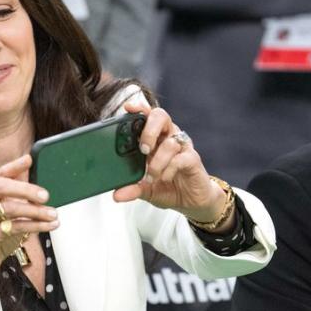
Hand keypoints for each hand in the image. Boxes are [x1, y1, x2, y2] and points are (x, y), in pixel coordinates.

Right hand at [0, 155, 59, 288]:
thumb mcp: (3, 211)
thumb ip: (16, 196)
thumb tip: (37, 182)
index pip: (0, 173)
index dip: (14, 166)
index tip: (30, 160)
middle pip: (2, 186)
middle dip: (27, 189)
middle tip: (46, 195)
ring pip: (10, 207)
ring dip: (36, 211)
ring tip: (53, 214)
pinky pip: (15, 226)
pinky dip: (35, 226)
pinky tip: (48, 226)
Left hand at [112, 100, 230, 224]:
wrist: (190, 202)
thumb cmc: (169, 187)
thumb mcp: (146, 190)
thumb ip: (132, 189)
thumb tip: (117, 195)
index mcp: (155, 139)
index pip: (148, 117)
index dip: (139, 109)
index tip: (129, 108)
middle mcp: (169, 137)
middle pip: (161, 116)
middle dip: (149, 130)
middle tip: (143, 150)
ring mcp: (182, 147)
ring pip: (169, 142)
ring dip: (157, 162)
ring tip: (151, 177)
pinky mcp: (193, 159)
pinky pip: (180, 158)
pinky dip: (169, 169)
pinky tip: (165, 178)